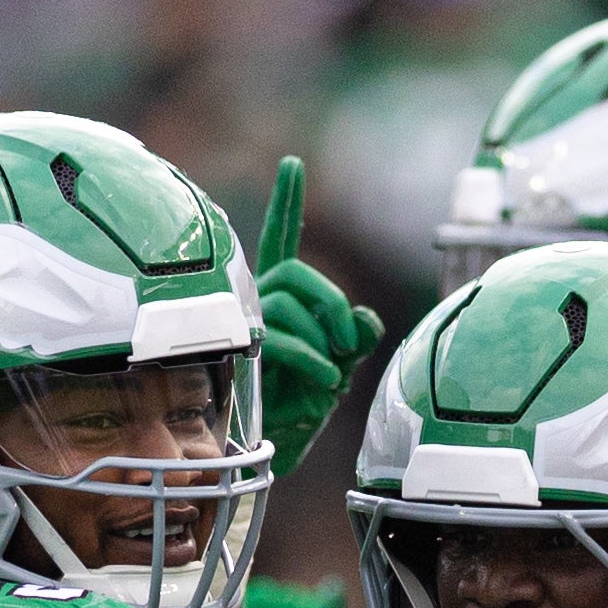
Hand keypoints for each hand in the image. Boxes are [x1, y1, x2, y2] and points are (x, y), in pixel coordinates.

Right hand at [253, 157, 381, 478]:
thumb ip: (357, 334)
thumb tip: (364, 318)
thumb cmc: (305, 401)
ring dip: (323, 337)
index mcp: (283, 296)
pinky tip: (326, 383)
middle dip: (330, 300)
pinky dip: (314, 360)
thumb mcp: (343, 362)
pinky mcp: (243, 354)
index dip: (288, 203)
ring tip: (333, 373)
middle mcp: (258, 303)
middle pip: (295, 271)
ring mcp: (247, 326)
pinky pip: (283, 338)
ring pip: (288, 304)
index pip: (283, 239)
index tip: (293, 163)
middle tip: (347, 341)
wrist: (278, 444)